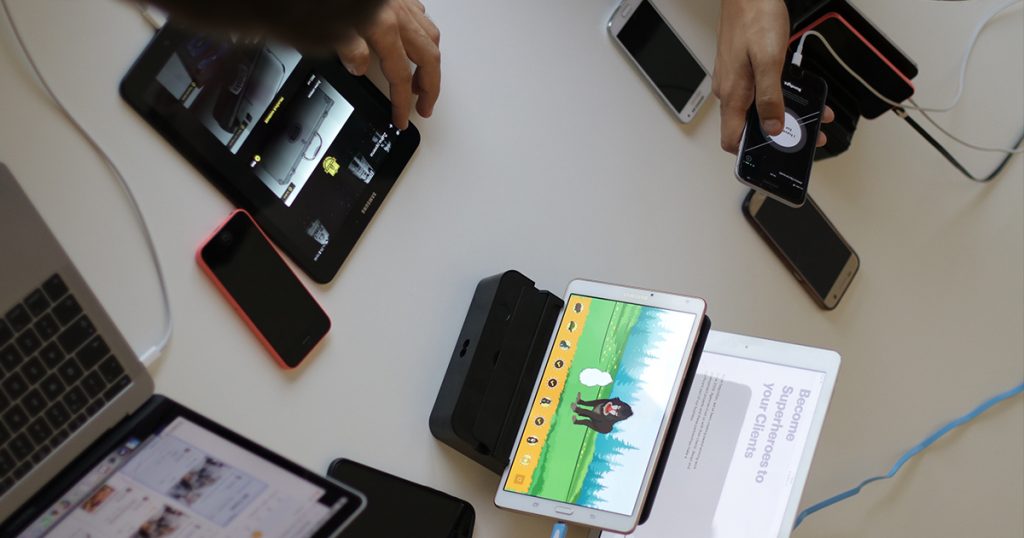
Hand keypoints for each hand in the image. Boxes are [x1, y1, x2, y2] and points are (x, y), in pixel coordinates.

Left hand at [337, 0, 440, 129]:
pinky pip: (420, 17)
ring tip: (423, 82)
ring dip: (431, 63)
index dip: (402, 102)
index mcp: (380, 25)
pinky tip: (415, 41)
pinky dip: (423, 35)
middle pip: (428, 58)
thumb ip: (345, 46)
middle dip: (430, 87)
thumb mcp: (322, 25)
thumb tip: (357, 65)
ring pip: (430, 36)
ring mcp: (399, 4)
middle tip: (425, 107)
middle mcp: (396, 14)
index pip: (400, 75)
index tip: (400, 118)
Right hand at [713, 0, 832, 151]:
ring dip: (782, 116)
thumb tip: (773, 127)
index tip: (772, 159)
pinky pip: (759, 93)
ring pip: (757, 110)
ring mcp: (735, 80)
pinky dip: (778, 98)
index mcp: (733, 93)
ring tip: (810, 116)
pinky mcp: (743, 70)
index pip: (732, 140)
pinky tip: (794, 93)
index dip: (750, 154)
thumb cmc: (755, 17)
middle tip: (805, 138)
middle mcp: (730, 90)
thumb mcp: (769, 60)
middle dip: (777, 136)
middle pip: (749, 127)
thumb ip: (770, 97)